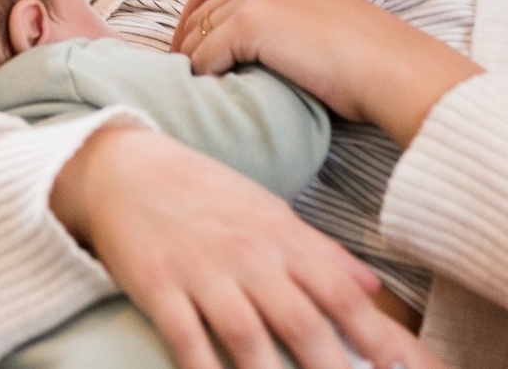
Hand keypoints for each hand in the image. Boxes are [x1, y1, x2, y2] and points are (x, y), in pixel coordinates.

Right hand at [51, 126, 442, 368]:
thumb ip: (321, 252)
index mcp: (282, 237)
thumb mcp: (269, 212)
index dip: (383, 340)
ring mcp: (202, 273)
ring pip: (248, 339)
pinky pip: (186, 340)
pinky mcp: (157, 287)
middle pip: (305, 325)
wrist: (124, 165)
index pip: (344, 296)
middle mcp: (249, 256)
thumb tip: (372, 285)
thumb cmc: (203, 192)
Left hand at [172, 0, 480, 148]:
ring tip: (194, 89)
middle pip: (201, 4)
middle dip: (186, 38)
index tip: (189, 46)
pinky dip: (204, 74)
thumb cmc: (369, 58)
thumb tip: (249, 45)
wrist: (394, 68)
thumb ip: (284, 18)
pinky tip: (213, 93)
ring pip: (199, 30)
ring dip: (193, 60)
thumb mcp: (321, 19)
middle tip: (181, 72)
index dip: (195, 15)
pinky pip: (206, 53)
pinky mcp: (252, 22)